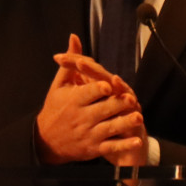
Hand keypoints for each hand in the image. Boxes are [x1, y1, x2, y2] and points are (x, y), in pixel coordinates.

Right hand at [34, 34, 147, 164]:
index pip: (88, 93)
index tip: (110, 85)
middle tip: (132, 99)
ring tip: (138, 117)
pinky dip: (124, 145)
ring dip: (124, 123)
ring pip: (109, 128)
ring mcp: (89, 134)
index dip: (99, 89)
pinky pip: (111, 147)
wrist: (46, 141)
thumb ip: (71, 63)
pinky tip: (136, 140)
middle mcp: (81, 117)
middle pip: (102, 109)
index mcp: (73, 101)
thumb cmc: (55, 108)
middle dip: (117, 104)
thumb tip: (74, 38)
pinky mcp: (94, 148)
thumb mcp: (59, 85)